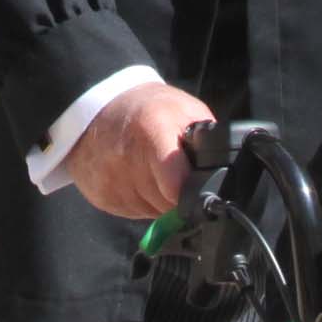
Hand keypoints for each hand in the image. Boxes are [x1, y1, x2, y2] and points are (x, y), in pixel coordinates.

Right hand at [68, 82, 220, 221]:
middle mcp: (126, 158)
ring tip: (153, 171)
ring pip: (151, 212)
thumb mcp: (185, 111)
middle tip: (173, 170)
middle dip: (177, 194)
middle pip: (167, 203)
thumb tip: (223, 177)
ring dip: (158, 199)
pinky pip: (133, 213)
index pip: (176, 185)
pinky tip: (135, 178)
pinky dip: (140, 201)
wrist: (98, 108)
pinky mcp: (100, 195)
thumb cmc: (148, 109)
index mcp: (152, 131)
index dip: (191, 193)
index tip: (197, 192)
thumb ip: (205, 144)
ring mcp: (110, 179)